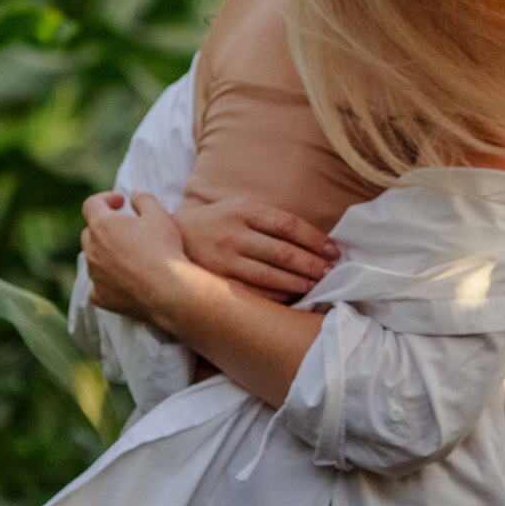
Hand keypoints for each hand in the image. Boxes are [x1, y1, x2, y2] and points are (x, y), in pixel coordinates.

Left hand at [82, 190, 201, 325]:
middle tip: (126, 230)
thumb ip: (144, 200)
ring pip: (93, 259)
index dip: (105, 199)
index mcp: (102, 225)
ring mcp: (95, 275)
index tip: (120, 202)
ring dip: (105, 254)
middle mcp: (92, 249)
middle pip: (89, 233)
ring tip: (128, 256)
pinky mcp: (101, 296)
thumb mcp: (159, 214)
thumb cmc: (164, 249)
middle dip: (104, 228)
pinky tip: (123, 281)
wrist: (170, 290)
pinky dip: (106, 281)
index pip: (91, 204)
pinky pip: (97, 286)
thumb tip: (134, 195)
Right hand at [173, 197, 337, 303]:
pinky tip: (292, 297)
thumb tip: (312, 240)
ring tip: (317, 285)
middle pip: (282, 252)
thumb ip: (268, 220)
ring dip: (298, 283)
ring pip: (270, 275)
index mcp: (242, 210)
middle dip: (311, 264)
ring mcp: (223, 259)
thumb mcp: (238, 208)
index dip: (314, 239)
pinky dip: (276, 296)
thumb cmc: (215, 223)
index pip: (287, 225)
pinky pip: (254, 293)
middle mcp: (233, 233)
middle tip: (330, 272)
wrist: (172, 237)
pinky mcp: (216, 281)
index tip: (332, 251)